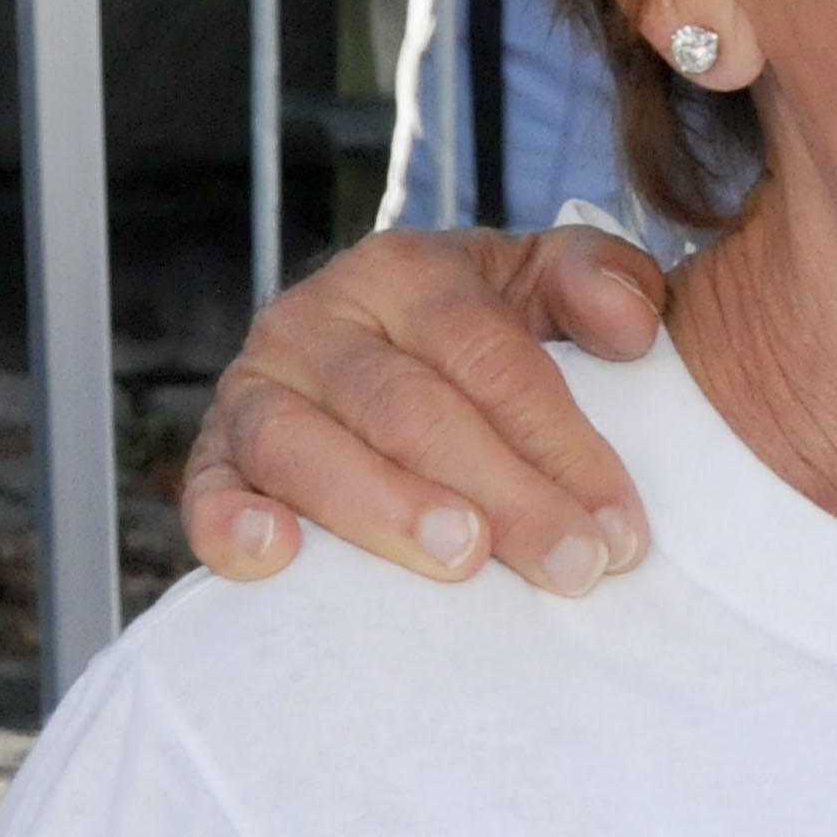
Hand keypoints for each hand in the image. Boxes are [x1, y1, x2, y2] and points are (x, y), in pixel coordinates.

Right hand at [180, 225, 667, 594]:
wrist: (385, 354)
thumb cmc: (488, 331)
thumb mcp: (548, 283)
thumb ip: (602, 279)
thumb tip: (630, 326)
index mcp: (407, 271)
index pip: (491, 357)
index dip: (562, 444)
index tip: (620, 527)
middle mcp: (319, 319)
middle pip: (411, 410)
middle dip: (503, 494)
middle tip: (569, 566)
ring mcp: (254, 386)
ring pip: (307, 448)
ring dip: (385, 509)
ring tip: (462, 559)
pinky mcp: (212, 453)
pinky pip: (206, 487)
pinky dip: (230, 521)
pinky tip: (276, 559)